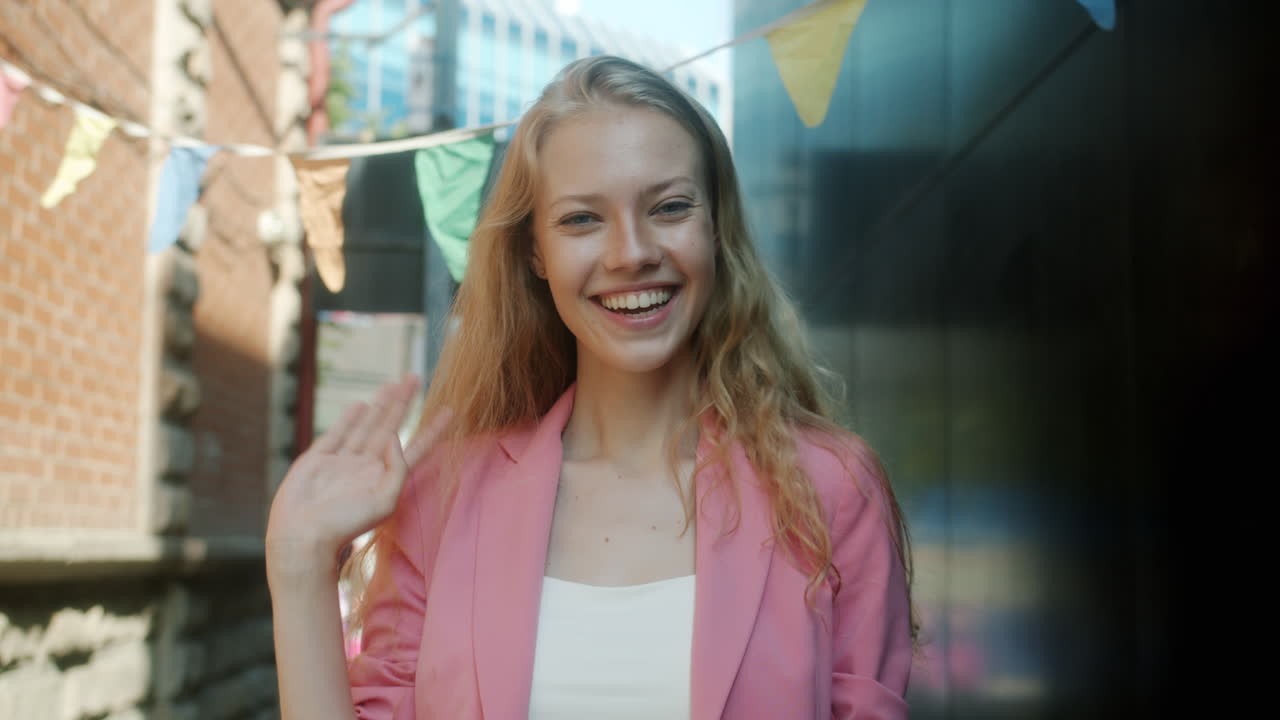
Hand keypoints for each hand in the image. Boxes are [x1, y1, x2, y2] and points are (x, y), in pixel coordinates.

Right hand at [265, 375, 445, 581]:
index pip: (416, 448)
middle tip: (415, 377)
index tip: (449, 410)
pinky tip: (361, 405)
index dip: (433, 429)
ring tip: (393, 383)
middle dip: (403, 403)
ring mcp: (343, 462)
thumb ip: (397, 467)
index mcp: (386, 478)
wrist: (303, 535)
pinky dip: (350, 418)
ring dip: (380, 404)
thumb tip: (394, 436)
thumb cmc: (346, 524)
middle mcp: (367, 467)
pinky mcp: (319, 459)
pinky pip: (338, 433)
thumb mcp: (385, 499)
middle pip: (390, 426)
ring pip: (366, 425)